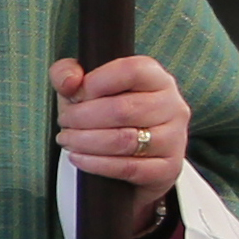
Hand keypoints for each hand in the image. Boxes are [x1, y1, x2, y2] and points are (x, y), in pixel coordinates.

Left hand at [51, 53, 192, 224]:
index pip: (131, 71)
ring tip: (67, 139)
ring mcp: (174, 138)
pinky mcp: (168, 168)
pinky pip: (128, 168)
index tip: (75, 95)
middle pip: (123, 109)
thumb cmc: (105, 112)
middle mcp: (172, 105)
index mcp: (156, 77)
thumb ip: (67, 73)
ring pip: (124, 140)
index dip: (95, 83)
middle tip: (64, 122)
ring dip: (86, 141)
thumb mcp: (82, 87)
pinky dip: (96, 164)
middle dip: (83, 117)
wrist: (130, 154)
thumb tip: (70, 82)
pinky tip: (78, 158)